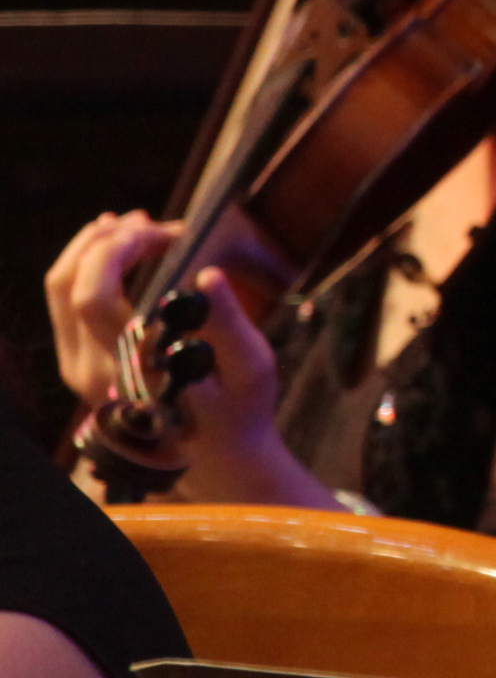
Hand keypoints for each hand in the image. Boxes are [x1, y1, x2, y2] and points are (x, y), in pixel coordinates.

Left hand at [48, 217, 299, 492]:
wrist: (217, 456)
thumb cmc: (241, 411)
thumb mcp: (253, 369)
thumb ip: (231, 322)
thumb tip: (207, 273)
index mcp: (134, 369)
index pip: (94, 298)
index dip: (121, 251)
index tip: (166, 233)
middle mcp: (94, 369)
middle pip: (67, 285)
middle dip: (105, 240)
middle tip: (150, 222)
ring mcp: (81, 367)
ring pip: (60, 289)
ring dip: (92, 248)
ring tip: (133, 224)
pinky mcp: (82, 362)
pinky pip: (68, 302)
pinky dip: (89, 267)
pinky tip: (119, 248)